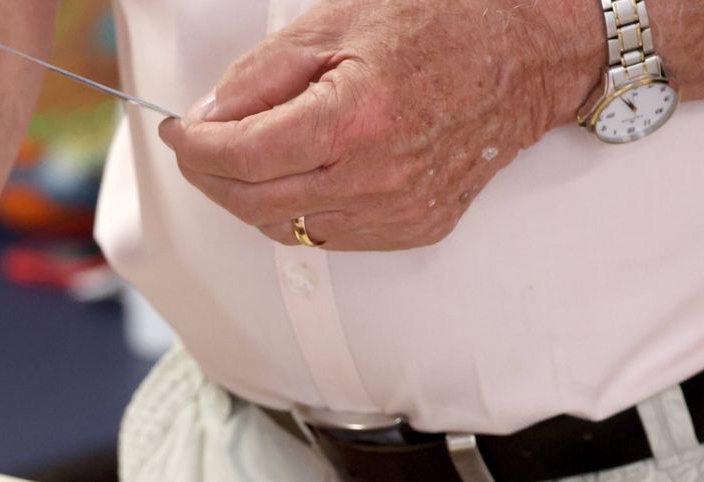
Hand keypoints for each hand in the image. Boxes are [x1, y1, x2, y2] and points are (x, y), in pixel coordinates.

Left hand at [158, 0, 595, 249]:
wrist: (527, 58)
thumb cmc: (438, 25)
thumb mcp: (336, 23)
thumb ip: (261, 75)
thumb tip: (205, 116)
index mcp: (352, 121)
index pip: (241, 158)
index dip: (194, 148)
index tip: (177, 131)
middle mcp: (374, 179)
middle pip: (253, 202)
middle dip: (209, 177)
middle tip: (196, 148)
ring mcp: (397, 212)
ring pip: (286, 228)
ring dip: (249, 197)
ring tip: (244, 159)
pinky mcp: (414, 229)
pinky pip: (328, 237)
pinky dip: (296, 212)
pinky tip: (297, 177)